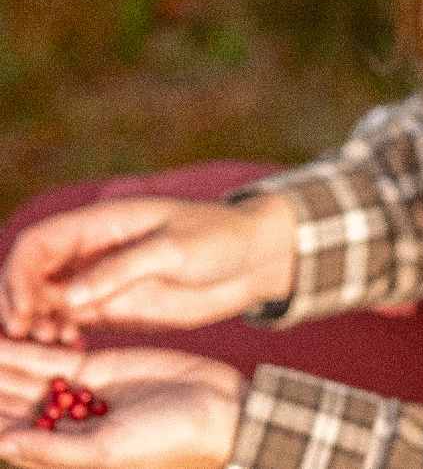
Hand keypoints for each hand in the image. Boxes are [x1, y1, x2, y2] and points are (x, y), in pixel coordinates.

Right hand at [0, 195, 297, 342]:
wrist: (251, 259)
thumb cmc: (217, 238)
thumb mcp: (172, 249)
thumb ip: (121, 269)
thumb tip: (69, 296)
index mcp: (103, 222)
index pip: (40, 242)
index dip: (20, 273)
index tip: (25, 309)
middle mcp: (93, 251)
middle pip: (33, 273)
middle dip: (21, 302)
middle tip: (28, 334)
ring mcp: (101, 280)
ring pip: (46, 300)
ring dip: (37, 322)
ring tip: (53, 344)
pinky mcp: (114, 307)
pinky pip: (71, 321)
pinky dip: (58, 335)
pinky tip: (68, 349)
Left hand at [0, 333, 248, 468]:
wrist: (213, 408)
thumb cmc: (166, 441)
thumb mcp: (108, 451)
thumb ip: (56, 449)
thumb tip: (3, 446)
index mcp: (60, 451)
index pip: (10, 432)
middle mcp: (62, 423)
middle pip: (13, 400)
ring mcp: (79, 392)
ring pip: (29, 373)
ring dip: (5, 358)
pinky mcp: (98, 365)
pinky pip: (57, 354)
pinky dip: (32, 344)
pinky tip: (13, 329)